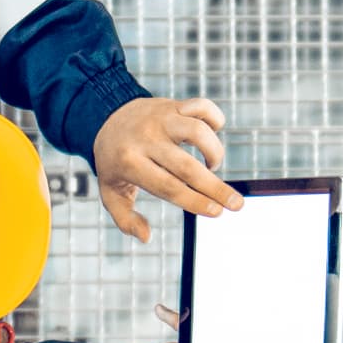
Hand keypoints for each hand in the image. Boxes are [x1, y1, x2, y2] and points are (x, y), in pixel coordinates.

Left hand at [93, 96, 239, 243]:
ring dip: (214, 152)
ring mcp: (161, 119)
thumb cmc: (115, 162)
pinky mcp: (173, 105)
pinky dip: (216, 119)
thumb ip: (125, 219)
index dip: (195, 201)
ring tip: (212, 167)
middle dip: (215, 188)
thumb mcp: (110, 192)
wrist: (105, 117)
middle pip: (187, 166)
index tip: (216, 212)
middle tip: (237, 204)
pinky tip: (213, 134)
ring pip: (198, 131)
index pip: (168, 187)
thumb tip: (146, 237)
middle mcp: (146, 139)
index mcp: (129, 163)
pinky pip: (202, 106)